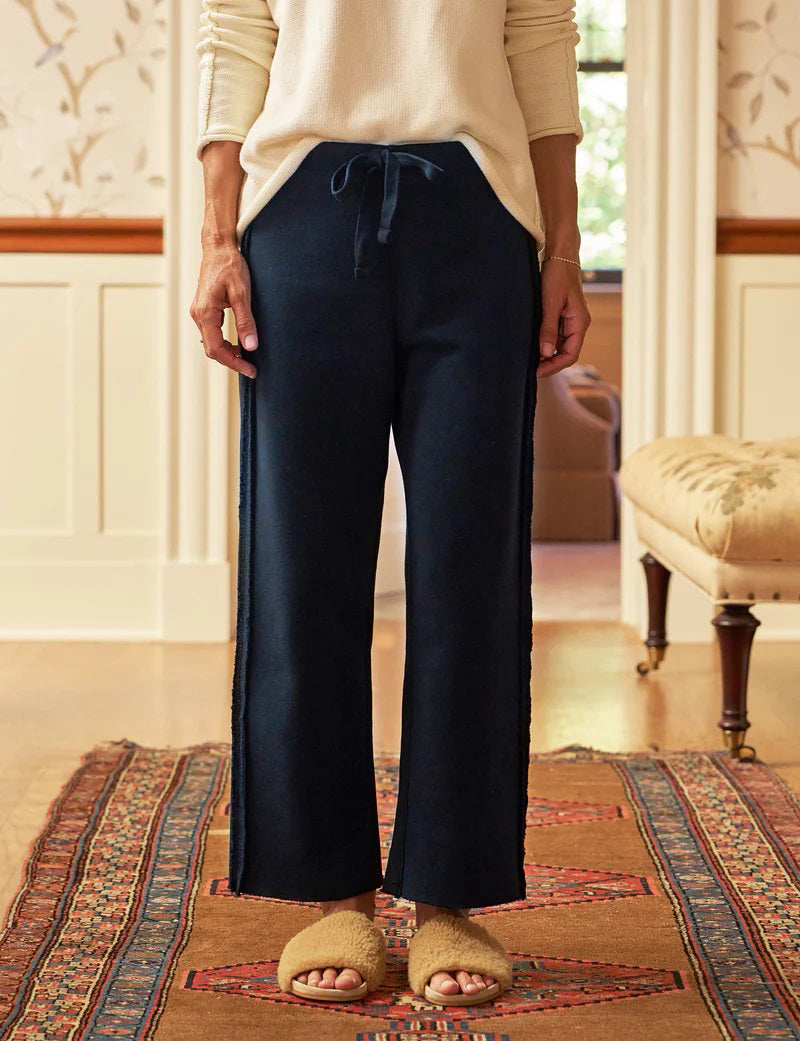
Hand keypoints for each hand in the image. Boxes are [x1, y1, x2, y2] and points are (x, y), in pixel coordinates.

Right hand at [190, 239, 258, 378]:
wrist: (218, 248)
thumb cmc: (230, 266)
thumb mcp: (242, 293)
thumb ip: (245, 321)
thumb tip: (251, 346)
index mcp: (205, 313)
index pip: (216, 349)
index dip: (234, 363)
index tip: (250, 370)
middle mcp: (198, 315)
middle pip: (212, 349)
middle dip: (231, 361)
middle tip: (251, 367)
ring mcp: (199, 312)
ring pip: (211, 342)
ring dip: (227, 352)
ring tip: (247, 356)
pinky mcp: (204, 309)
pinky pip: (211, 333)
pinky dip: (224, 342)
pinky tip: (238, 343)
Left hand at [536, 258, 590, 377]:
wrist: (560, 254)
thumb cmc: (557, 275)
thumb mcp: (550, 303)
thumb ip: (548, 329)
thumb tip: (546, 354)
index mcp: (580, 323)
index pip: (570, 355)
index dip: (554, 366)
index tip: (537, 371)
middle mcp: (578, 324)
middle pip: (566, 353)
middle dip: (549, 363)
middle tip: (530, 368)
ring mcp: (571, 321)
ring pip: (560, 346)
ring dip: (547, 354)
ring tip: (529, 358)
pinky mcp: (563, 316)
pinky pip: (556, 335)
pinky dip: (546, 343)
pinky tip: (533, 344)